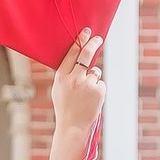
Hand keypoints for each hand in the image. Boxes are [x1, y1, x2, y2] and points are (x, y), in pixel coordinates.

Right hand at [51, 27, 105, 147]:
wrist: (72, 126)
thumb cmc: (65, 107)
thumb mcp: (59, 89)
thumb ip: (67, 74)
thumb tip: (81, 56)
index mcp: (61, 77)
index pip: (72, 53)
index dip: (80, 41)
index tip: (86, 33)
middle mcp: (74, 78)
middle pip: (86, 55)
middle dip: (93, 44)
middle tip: (98, 38)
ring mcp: (87, 84)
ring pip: (95, 72)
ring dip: (93, 79)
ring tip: (85, 94)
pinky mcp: (98, 90)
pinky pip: (100, 83)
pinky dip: (98, 89)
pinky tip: (91, 100)